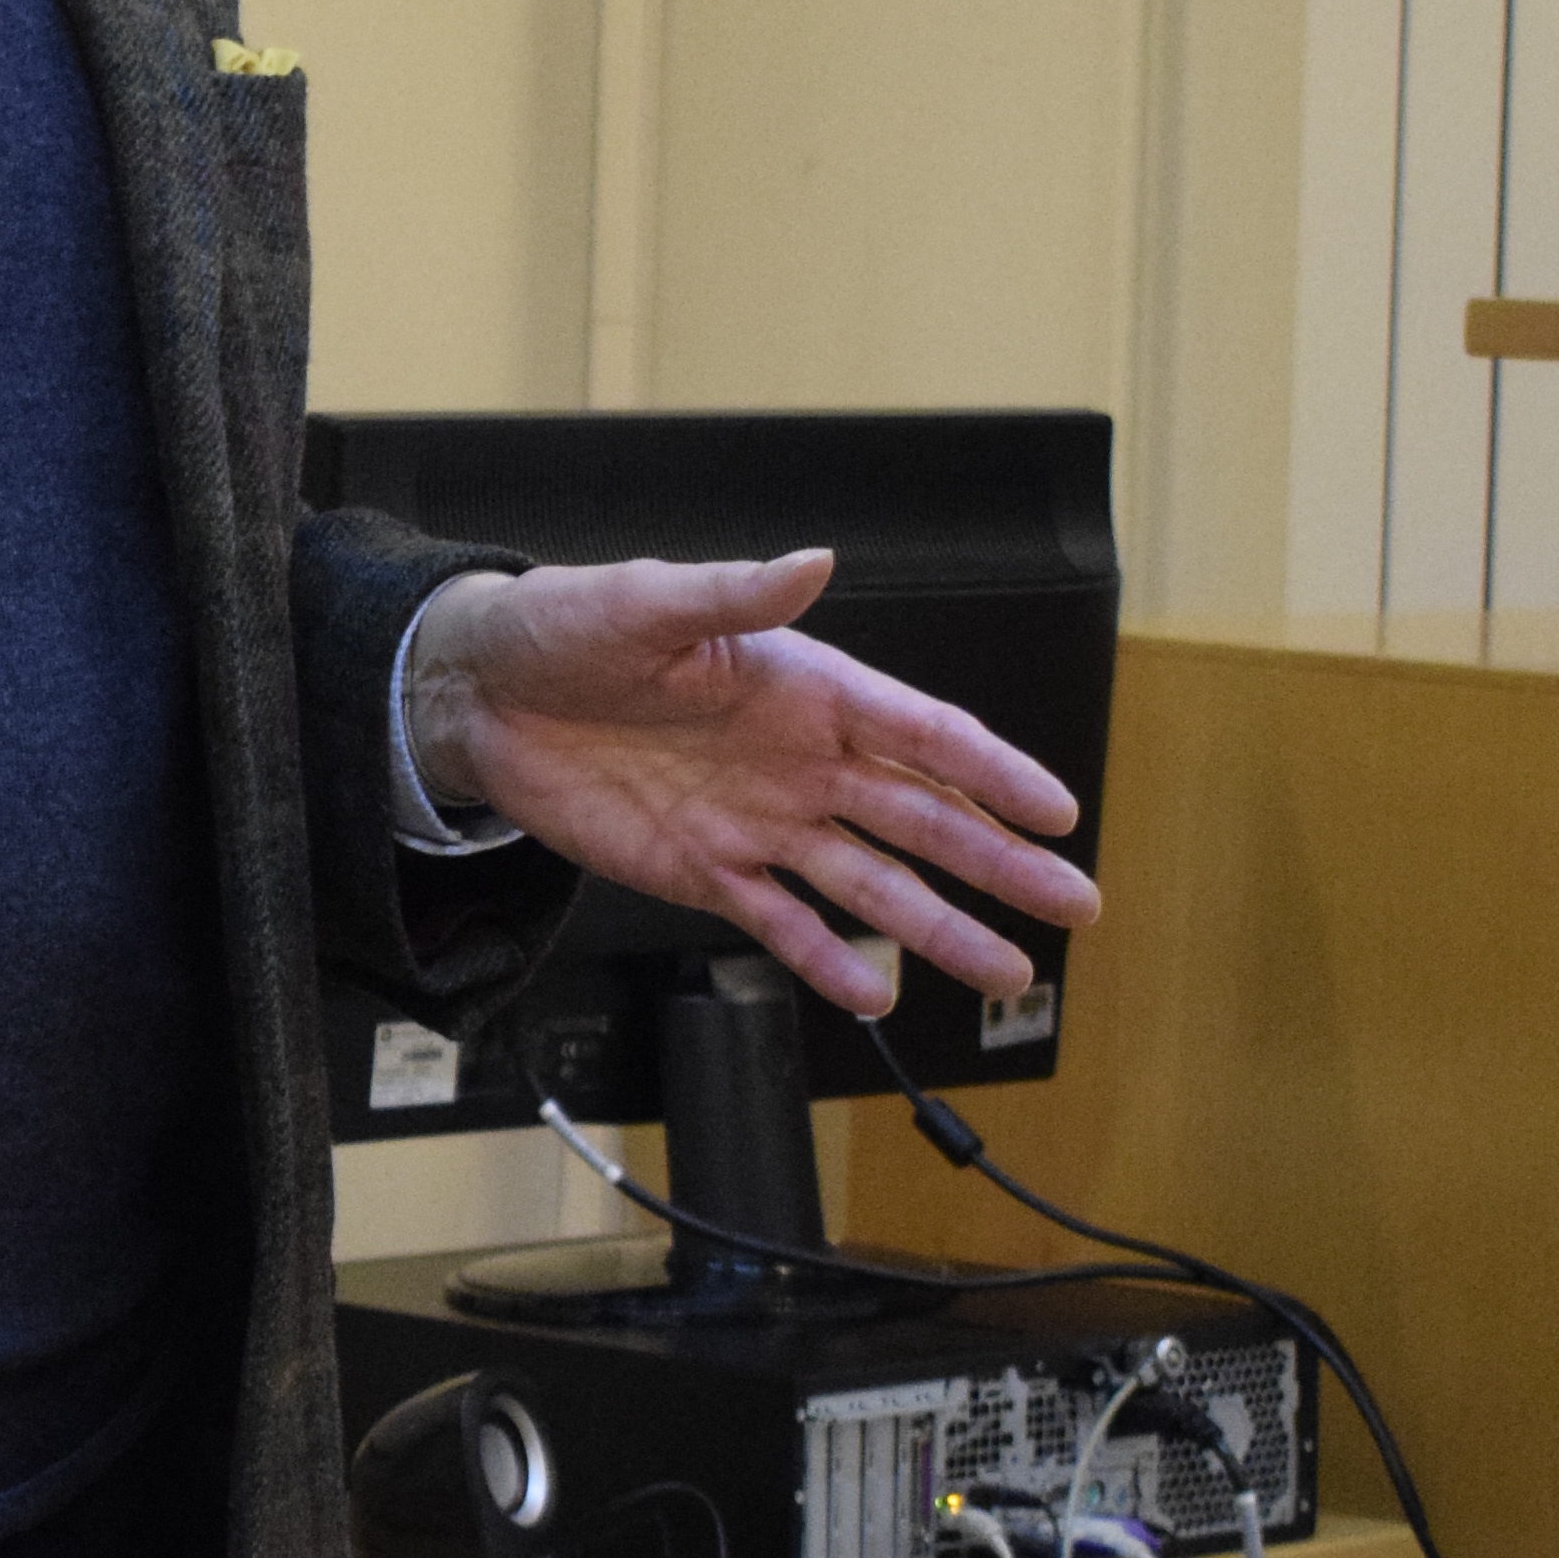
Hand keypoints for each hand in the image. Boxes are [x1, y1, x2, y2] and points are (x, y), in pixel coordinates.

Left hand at [408, 551, 1097, 1019]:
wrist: (483, 694)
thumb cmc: (567, 628)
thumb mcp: (647, 600)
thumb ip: (735, 593)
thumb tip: (812, 560)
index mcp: (805, 686)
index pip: (922, 733)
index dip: (994, 772)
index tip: (1058, 810)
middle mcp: (801, 761)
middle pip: (923, 820)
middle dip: (1001, 865)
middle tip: (1075, 905)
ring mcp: (760, 823)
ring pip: (870, 885)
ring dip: (939, 928)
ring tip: (1007, 973)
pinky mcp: (706, 872)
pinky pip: (781, 923)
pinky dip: (826, 961)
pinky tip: (876, 997)